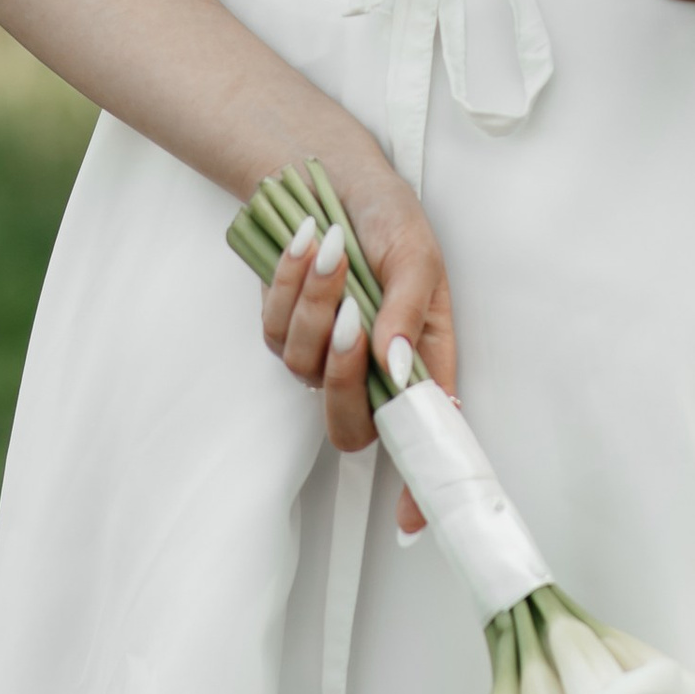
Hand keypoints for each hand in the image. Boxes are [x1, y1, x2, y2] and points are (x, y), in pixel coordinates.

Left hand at [257, 156, 457, 521]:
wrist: (332, 174)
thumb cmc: (388, 218)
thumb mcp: (417, 253)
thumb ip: (409, 310)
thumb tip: (396, 365)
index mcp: (417, 360)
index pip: (420, 439)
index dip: (418, 486)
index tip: (411, 519)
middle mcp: (370, 370)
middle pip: (348, 425)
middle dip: (344, 373)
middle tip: (352, 314)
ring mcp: (323, 355)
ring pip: (306, 368)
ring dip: (315, 303)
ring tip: (333, 246)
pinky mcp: (282, 331)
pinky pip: (274, 330)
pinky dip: (289, 283)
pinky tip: (309, 242)